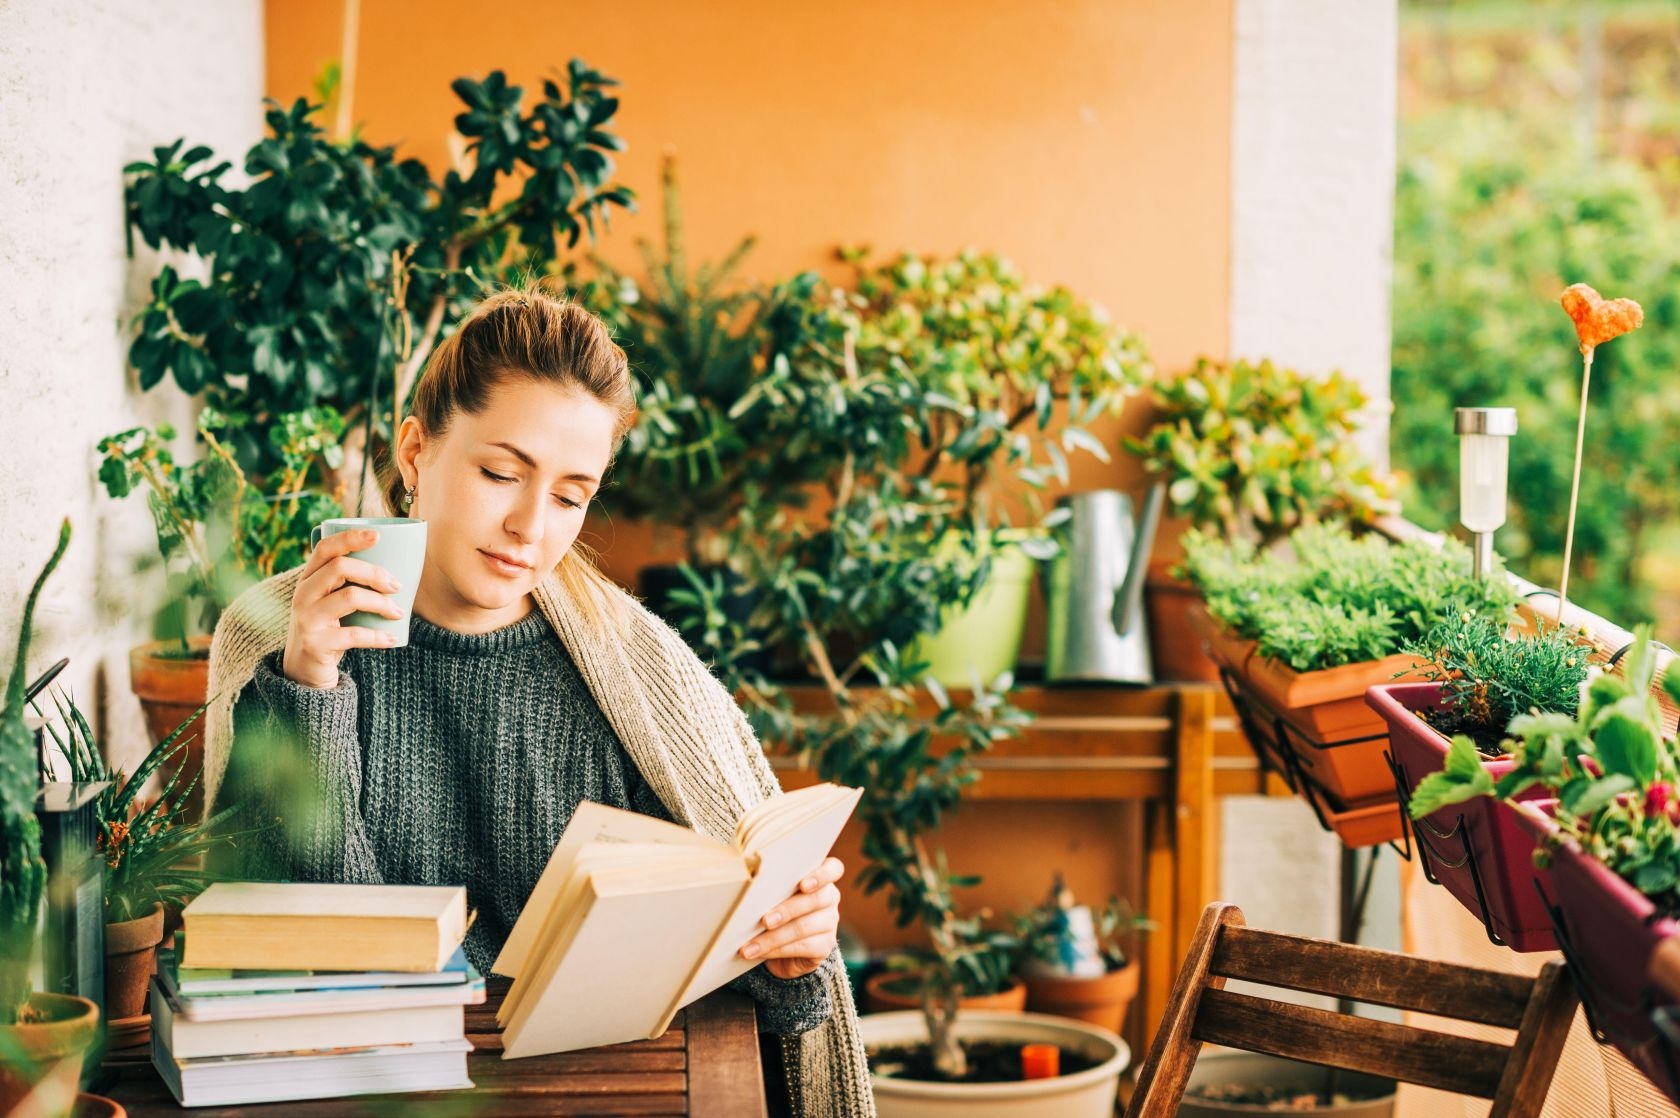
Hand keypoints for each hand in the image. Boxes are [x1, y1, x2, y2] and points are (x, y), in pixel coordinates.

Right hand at [281, 529, 404, 689]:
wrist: (303, 671)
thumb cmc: (329, 629)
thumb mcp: (330, 602)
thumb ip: (349, 583)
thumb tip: (398, 565)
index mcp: (308, 579)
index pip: (324, 548)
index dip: (350, 538)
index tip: (378, 535)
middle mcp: (303, 594)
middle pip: (340, 568)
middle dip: (375, 573)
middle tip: (397, 586)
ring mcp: (306, 619)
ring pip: (350, 597)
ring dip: (381, 603)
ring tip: (398, 613)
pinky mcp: (315, 644)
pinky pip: (353, 634)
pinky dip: (377, 636)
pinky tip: (391, 638)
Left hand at [740, 857, 843, 979]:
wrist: (786, 950)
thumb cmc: (777, 911)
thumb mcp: (775, 896)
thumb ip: (772, 889)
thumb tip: (748, 894)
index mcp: (820, 878)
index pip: (833, 869)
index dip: (821, 875)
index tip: (803, 885)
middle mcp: (830, 898)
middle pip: (815, 900)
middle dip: (786, 910)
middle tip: (764, 921)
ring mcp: (830, 922)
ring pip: (803, 927)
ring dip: (772, 937)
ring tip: (750, 945)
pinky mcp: (825, 945)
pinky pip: (802, 947)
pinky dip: (776, 950)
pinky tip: (759, 952)